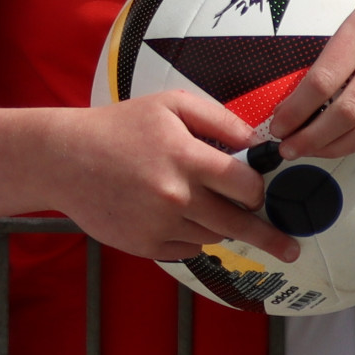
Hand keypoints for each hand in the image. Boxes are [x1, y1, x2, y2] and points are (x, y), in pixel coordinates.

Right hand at [38, 87, 298, 264]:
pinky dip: (190, 238)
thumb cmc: (118, 127)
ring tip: (202, 208)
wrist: (64, 159)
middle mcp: (176, 197)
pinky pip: (186, 250)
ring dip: (219, 226)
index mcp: (188, 159)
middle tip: (289, 247)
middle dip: (268, 233)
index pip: (247, 186)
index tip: (258, 190)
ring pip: (214, 237)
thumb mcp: (170, 104)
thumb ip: (219, 118)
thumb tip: (255, 140)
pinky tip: (173, 217)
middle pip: (240, 223)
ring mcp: (159, 225)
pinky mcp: (144, 245)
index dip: (258, 188)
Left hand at [266, 0, 354, 160]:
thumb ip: (335, 54)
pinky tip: (339, 141)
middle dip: (311, 137)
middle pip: (347, 111)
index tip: (278, 125)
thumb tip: (298, 100)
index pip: (324, 80)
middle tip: (288, 148)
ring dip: (334, 147)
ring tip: (309, 151)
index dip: (296, 110)